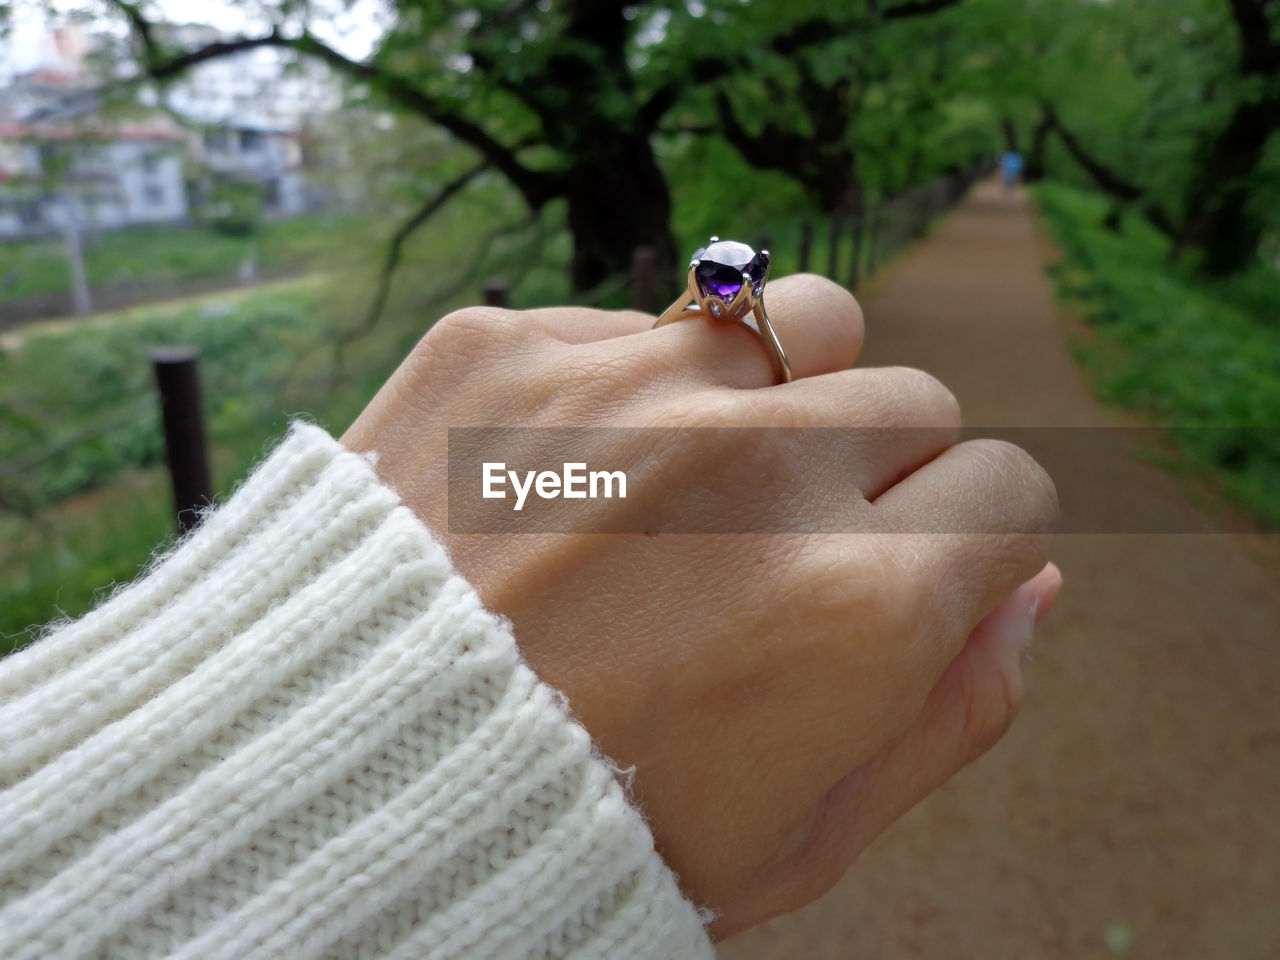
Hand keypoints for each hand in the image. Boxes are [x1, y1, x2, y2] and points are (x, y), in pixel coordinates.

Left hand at [341, 273, 1059, 938]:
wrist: (331, 786)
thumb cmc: (575, 834)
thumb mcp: (796, 836)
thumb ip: (948, 712)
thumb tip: (1032, 592)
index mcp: (849, 609)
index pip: (1012, 495)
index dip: (967, 544)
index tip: (906, 569)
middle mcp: (752, 473)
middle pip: (915, 403)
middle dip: (873, 479)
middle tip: (775, 550)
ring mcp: (623, 392)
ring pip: (804, 320)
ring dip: (785, 391)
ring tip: (709, 473)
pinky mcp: (507, 347)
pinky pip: (642, 323)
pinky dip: (636, 390)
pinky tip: (573, 477)